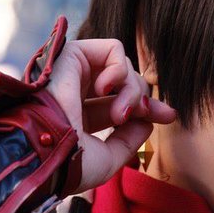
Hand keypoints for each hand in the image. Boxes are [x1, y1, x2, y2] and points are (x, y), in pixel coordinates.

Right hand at [45, 38, 176, 192]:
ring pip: (122, 67)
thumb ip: (128, 140)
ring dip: (131, 90)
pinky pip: (112, 49)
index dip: (147, 108)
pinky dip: (119, 69)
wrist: (46, 154)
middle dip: (143, 99)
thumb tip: (147, 121)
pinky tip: (106, 89)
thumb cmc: (70, 164)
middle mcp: (75, 92)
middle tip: (139, 116)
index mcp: (79, 117)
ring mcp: (72, 73)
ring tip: (119, 114)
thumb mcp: (107, 159)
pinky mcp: (70, 54)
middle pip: (125, 83)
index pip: (120, 104)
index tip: (168, 115)